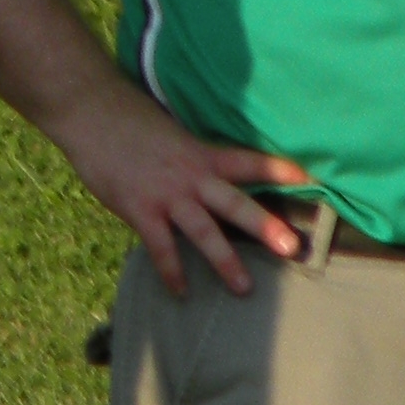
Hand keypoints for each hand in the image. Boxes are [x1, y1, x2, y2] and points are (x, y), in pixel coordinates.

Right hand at [47, 74, 308, 297]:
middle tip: (293, 247)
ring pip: (204, 231)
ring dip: (225, 261)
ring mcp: (166, 194)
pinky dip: (171, 271)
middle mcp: (191, 176)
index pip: (248, 162)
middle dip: (265, 226)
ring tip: (245, 289)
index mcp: (201, 154)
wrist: (92, 111)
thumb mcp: (171, 133)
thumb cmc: (130, 120)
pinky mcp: (139, 209)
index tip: (311, 179)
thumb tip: (207, 175)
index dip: (279, 170)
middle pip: (235, 203)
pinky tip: (181, 293)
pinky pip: (161, 247)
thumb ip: (191, 158)